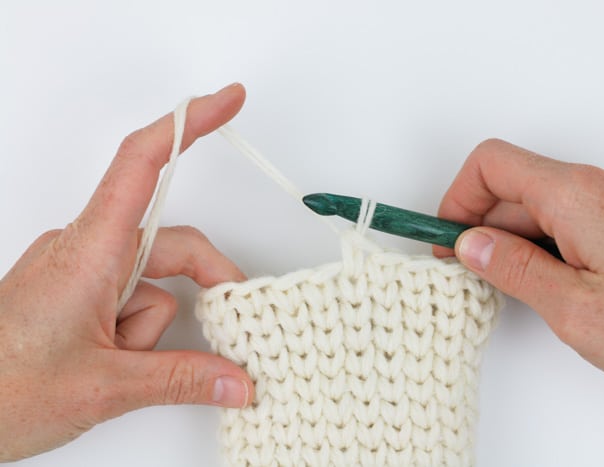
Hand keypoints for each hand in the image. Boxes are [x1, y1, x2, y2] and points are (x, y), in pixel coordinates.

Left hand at [0, 83, 253, 460]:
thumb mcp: (103, 387)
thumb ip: (180, 378)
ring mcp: (82, 270)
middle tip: (233, 318)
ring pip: (153, 282)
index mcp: (90, 249)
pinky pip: (131, 296)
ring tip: (122, 365)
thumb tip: (234, 379)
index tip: (228, 100)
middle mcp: (87, 247)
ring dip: (153, 328)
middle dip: (204, 284)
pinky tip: (114, 359)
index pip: (144, 163)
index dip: (189, 124)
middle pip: (173, 244)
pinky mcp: (79, 292)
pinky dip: (138, 328)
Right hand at [435, 139, 603, 388]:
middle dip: (480, 223)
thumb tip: (471, 244)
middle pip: (514, 185)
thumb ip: (513, 268)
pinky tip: (549, 282)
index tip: (443, 238)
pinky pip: (572, 218)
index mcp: (575, 195)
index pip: (491, 164)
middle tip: (463, 270)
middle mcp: (598, 186)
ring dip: (513, 237)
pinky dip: (545, 242)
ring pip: (543, 204)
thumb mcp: (572, 307)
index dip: (456, 198)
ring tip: (508, 286)